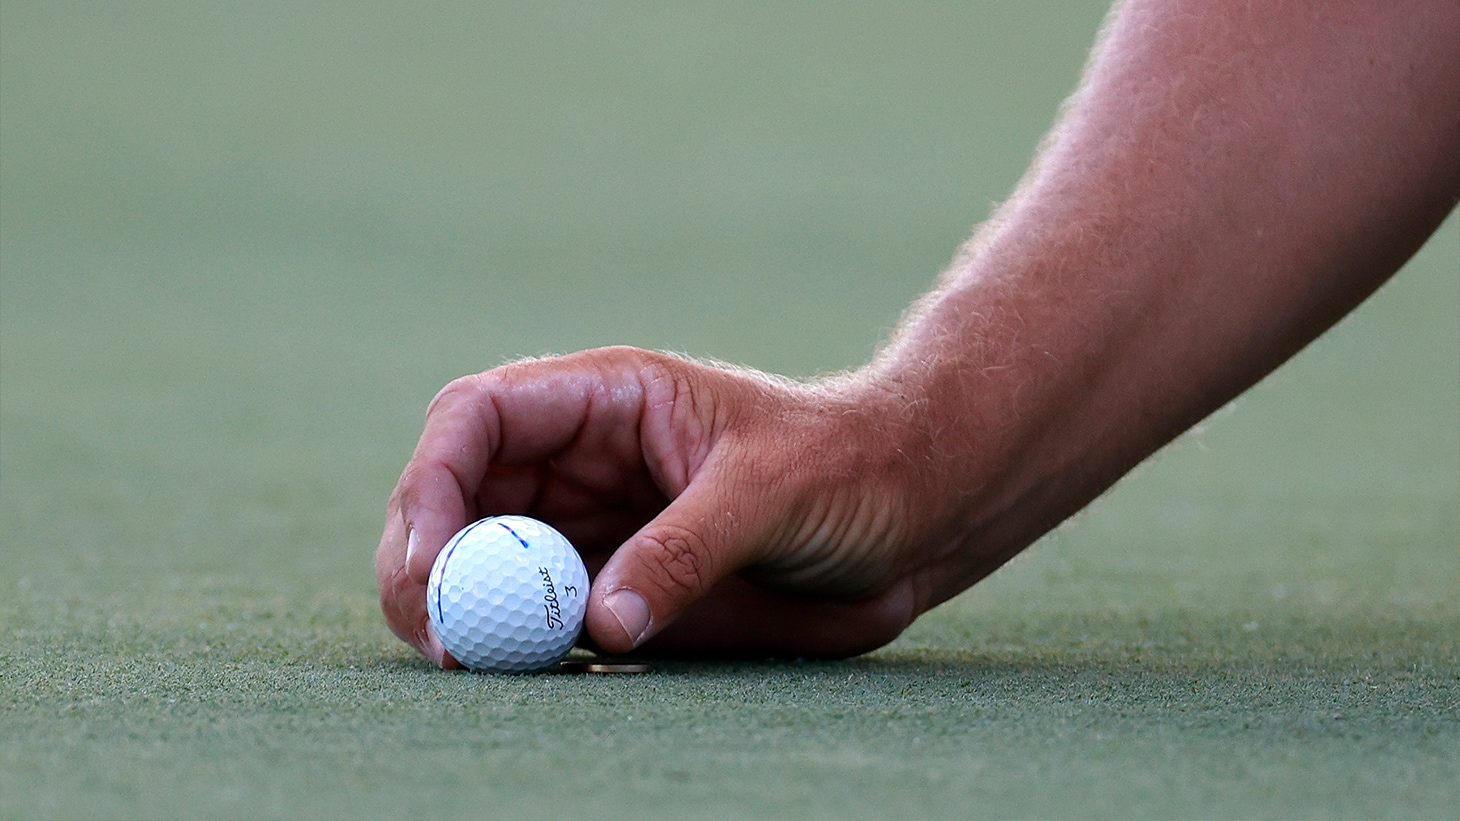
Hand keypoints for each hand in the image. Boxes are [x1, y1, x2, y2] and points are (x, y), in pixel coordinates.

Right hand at [376, 346, 957, 665]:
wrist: (908, 512)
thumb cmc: (850, 467)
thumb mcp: (774, 491)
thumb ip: (688, 549)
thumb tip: (600, 622)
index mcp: (609, 399)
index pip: (480, 415)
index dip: (436, 480)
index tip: (434, 559)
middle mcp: (581, 461)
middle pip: (457, 497)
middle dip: (426, 561)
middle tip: (439, 639)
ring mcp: (589, 526)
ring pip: (483, 563)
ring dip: (460, 611)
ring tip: (472, 660)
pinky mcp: (612, 588)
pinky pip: (538, 618)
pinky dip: (515, 648)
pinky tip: (525, 671)